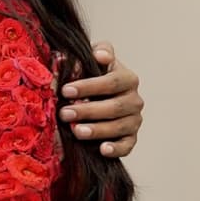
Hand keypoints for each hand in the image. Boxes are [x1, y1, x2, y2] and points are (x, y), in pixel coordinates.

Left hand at [58, 42, 142, 157]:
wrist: (98, 93)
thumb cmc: (93, 74)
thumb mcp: (95, 58)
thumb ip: (100, 51)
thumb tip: (100, 55)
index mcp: (127, 78)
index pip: (111, 82)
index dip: (88, 86)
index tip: (66, 90)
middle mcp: (134, 99)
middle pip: (114, 106)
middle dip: (88, 111)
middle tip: (64, 113)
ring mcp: (134, 119)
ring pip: (119, 126)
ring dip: (97, 130)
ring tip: (76, 131)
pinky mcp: (131, 137)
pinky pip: (127, 145)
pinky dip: (116, 148)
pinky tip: (102, 149)